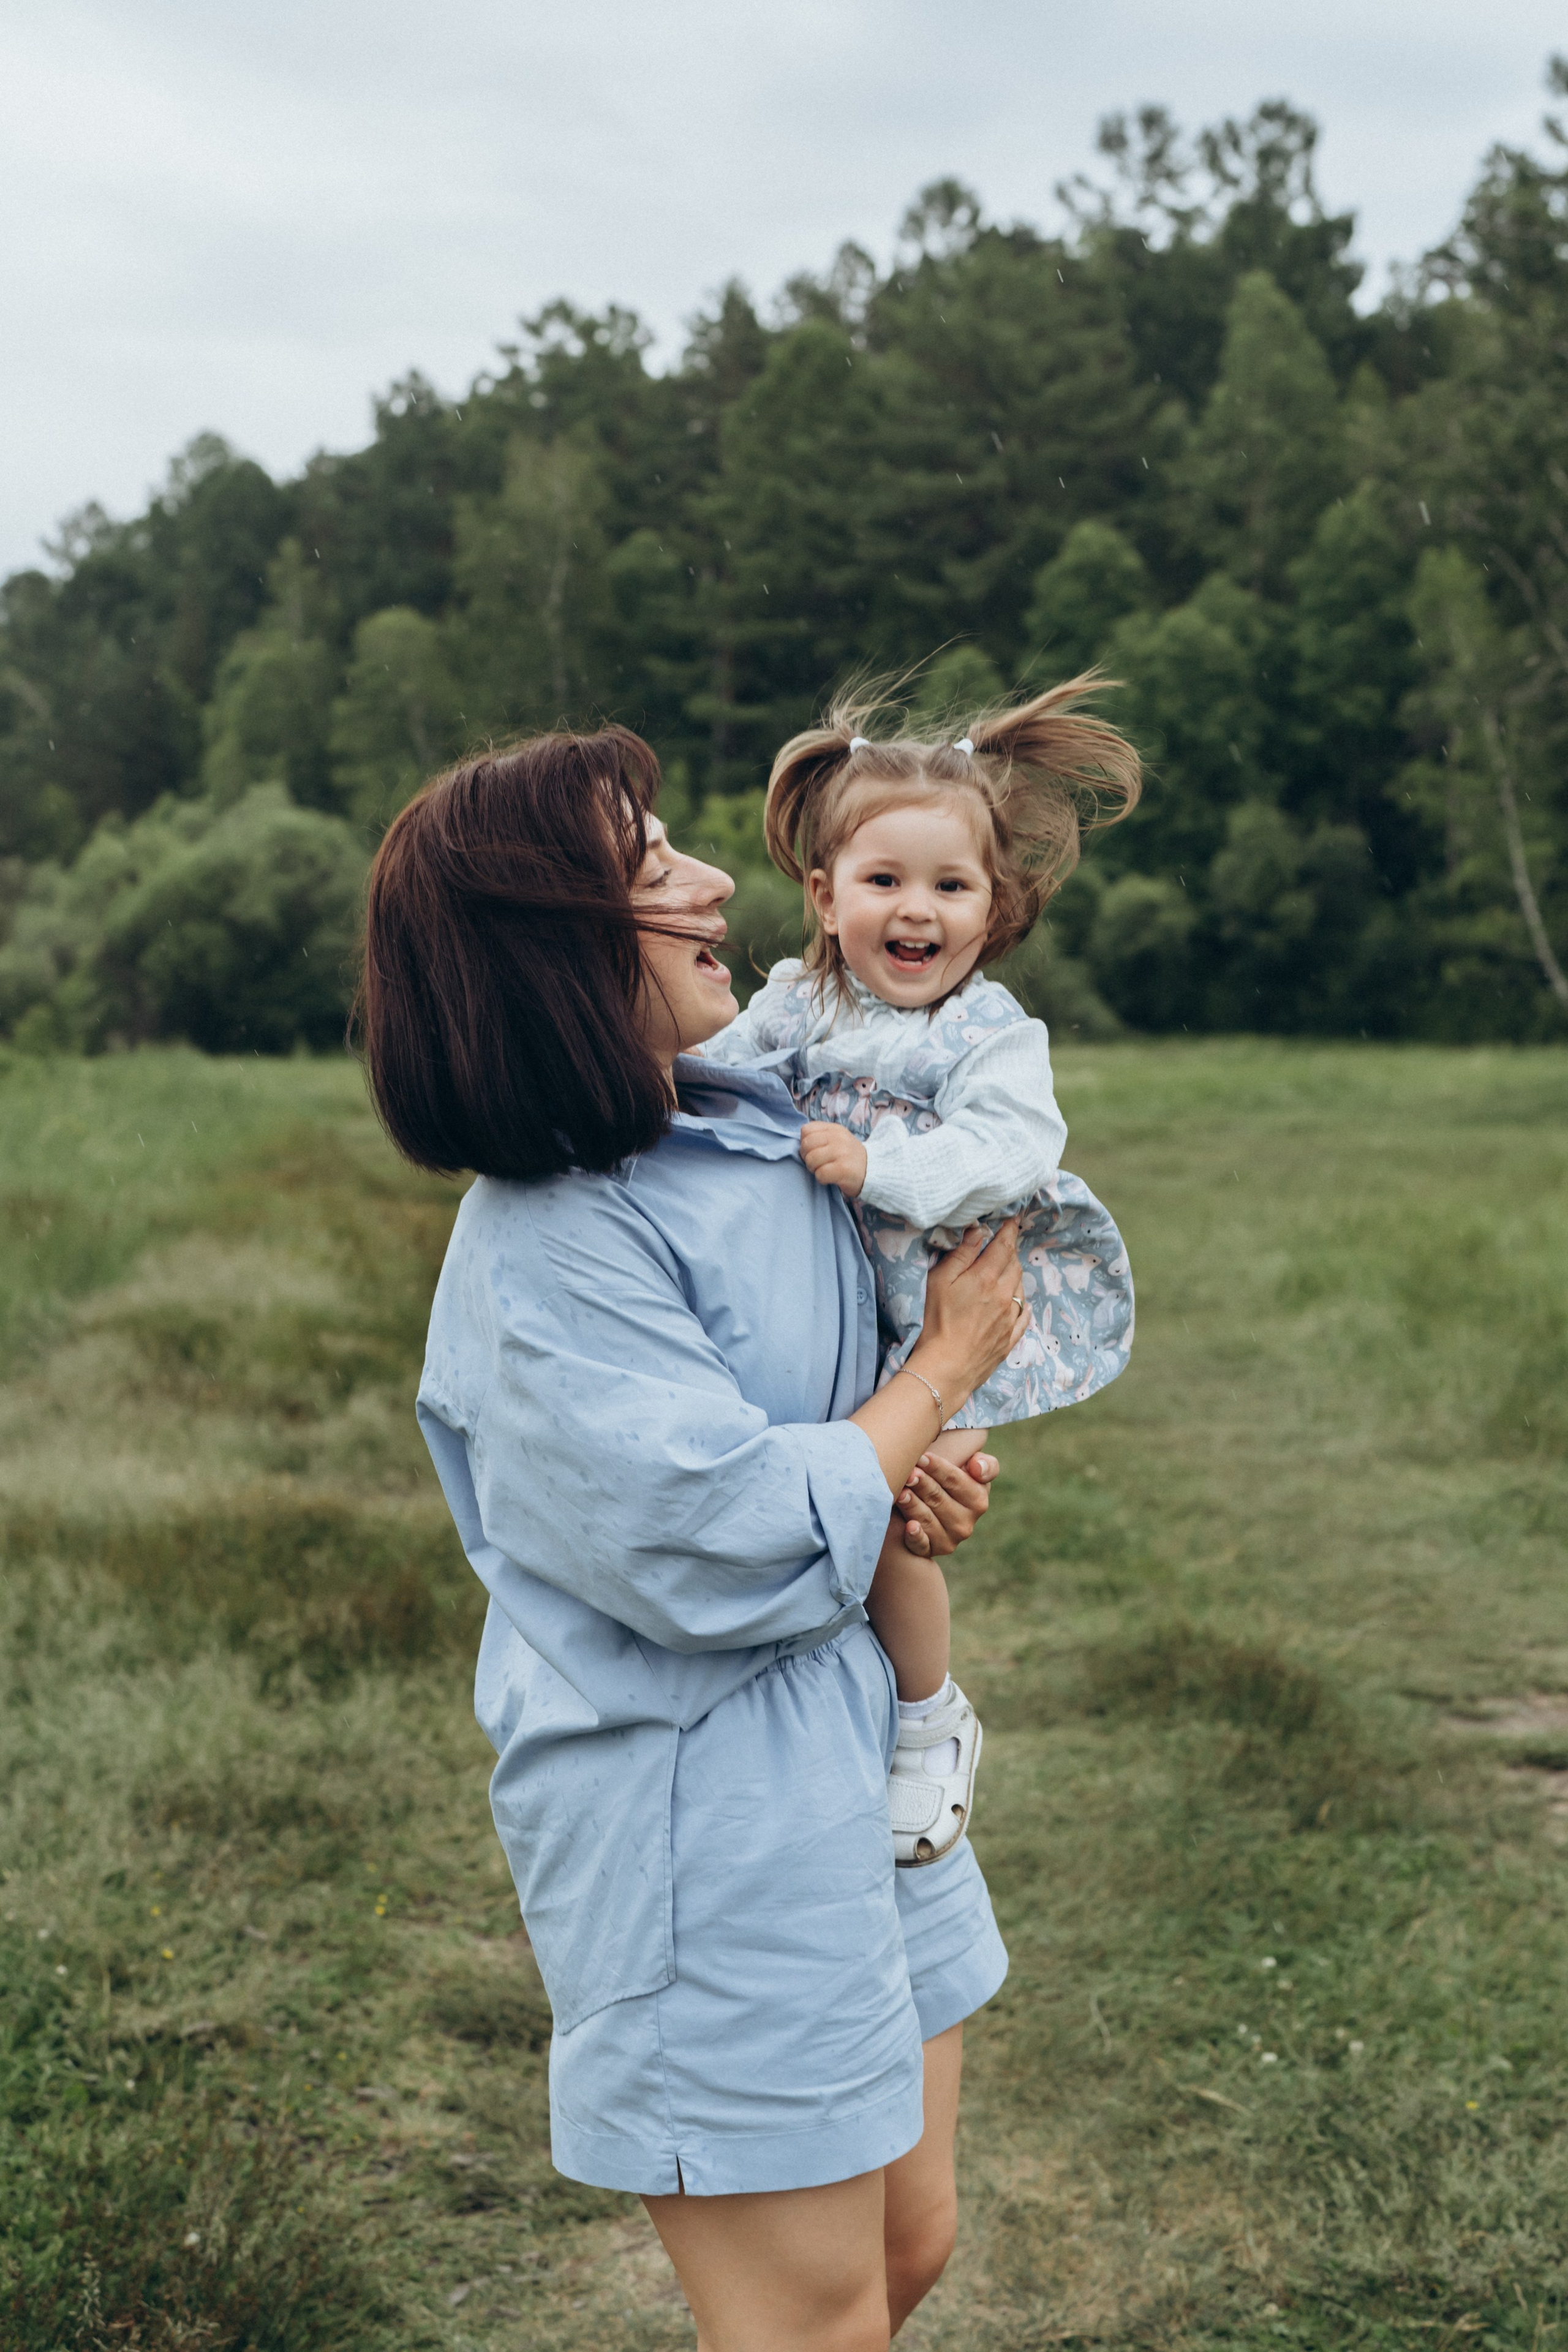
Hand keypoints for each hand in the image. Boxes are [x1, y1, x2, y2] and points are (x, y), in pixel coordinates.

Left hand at [799, 1121, 867, 1197]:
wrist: (873, 1172)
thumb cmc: (849, 1157)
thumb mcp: (837, 1140)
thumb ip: (820, 1136)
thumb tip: (800, 1142)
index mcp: (835, 1129)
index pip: (806, 1130)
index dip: (805, 1143)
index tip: (814, 1151)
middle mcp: (839, 1138)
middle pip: (806, 1145)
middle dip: (807, 1157)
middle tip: (817, 1164)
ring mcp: (842, 1153)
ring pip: (811, 1159)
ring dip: (814, 1169)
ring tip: (824, 1170)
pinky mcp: (844, 1169)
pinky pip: (820, 1174)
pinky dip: (822, 1179)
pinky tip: (830, 1178)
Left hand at [891, 1449, 998, 1557]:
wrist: (938, 1506)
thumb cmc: (954, 1482)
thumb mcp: (975, 1471)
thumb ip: (985, 1466)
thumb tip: (977, 1469)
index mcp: (978, 1501)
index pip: (955, 1481)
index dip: (938, 1468)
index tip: (922, 1457)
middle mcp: (965, 1524)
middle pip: (938, 1499)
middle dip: (922, 1484)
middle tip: (908, 1472)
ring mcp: (948, 1539)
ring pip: (927, 1519)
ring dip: (914, 1505)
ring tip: (901, 1491)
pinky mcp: (930, 1550)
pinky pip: (922, 1546)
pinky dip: (915, 1537)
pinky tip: (909, 1526)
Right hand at [910, 1221, 1025, 1408]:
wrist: (946, 1368)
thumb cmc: (936, 1322)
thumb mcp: (940, 1281)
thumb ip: (961, 1255)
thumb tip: (978, 1232)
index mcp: (986, 1278)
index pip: (1004, 1246)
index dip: (1009, 1231)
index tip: (1013, 1221)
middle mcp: (1004, 1295)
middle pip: (1014, 1265)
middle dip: (1010, 1252)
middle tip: (1002, 1246)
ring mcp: (1010, 1318)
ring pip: (1020, 1288)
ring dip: (1014, 1276)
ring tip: (1004, 1272)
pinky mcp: (1010, 1337)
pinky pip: (1023, 1314)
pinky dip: (1021, 1303)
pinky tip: (1016, 1302)